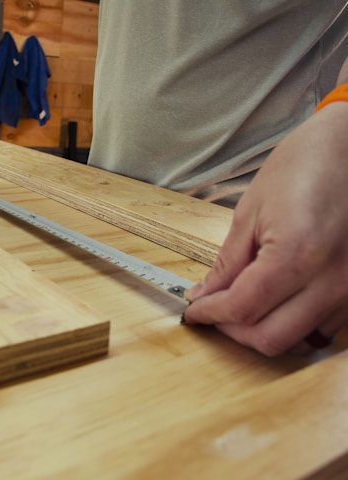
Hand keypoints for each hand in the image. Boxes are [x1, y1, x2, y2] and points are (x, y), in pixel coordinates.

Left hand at [184, 102, 347, 355]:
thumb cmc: (302, 166)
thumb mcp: (251, 212)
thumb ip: (228, 263)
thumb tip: (205, 294)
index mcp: (298, 254)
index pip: (242, 308)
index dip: (210, 314)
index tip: (194, 311)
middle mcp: (333, 280)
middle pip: (271, 339)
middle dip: (233, 332)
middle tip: (213, 312)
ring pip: (298, 341)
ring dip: (262, 332)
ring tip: (242, 308)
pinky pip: (323, 329)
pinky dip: (292, 325)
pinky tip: (276, 304)